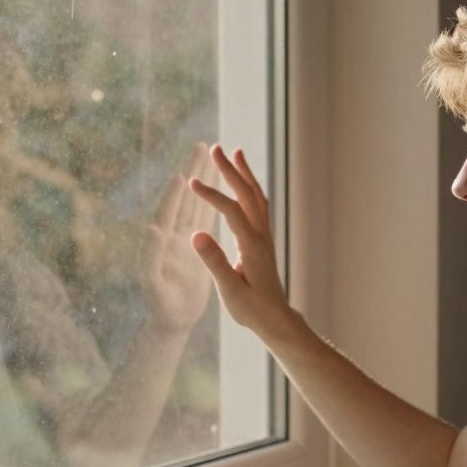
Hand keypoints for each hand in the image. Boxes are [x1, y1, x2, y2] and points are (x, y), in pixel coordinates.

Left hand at [138, 142, 217, 332]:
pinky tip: (221, 184)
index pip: (168, 213)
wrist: (171, 320)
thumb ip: (150, 256)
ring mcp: (184, 237)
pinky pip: (205, 215)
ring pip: (196, 201)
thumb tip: (152, 227)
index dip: (174, 195)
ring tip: (211, 155)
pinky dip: (213, 198)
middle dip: (191, 172)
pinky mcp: (196, 244)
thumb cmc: (161, 308)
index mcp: (162, 243)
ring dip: (204, 178)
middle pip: (183, 198)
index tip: (183, 175)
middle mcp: (172, 235)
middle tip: (200, 147)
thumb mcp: (153, 285)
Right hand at [187, 145, 294, 337]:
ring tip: (235, 152)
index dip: (211, 194)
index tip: (191, 182)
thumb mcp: (230, 290)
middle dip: (230, 170)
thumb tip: (196, 235)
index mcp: (251, 245)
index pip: (231, 210)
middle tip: (214, 148)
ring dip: (245, 173)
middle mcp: (261, 236)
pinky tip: (245, 183)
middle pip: (247, 194)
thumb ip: (214, 262)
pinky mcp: (264, 241)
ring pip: (257, 196)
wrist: (275, 319)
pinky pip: (260, 206)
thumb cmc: (251, 309)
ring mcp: (265, 237)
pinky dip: (251, 188)